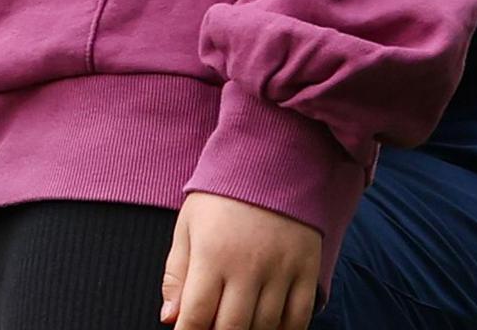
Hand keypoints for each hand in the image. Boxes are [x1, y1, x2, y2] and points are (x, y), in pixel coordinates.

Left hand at [161, 192, 321, 329]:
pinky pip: (299, 318)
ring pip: (265, 327)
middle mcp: (248, 266)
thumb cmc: (220, 197)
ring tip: (237, 325)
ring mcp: (281, 269)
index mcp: (212, 254)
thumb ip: (176, 274)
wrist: (271, 163)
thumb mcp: (187, 227)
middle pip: (232, 327)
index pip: (197, 314)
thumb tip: (169, 319)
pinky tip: (268, 328)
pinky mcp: (307, 269)